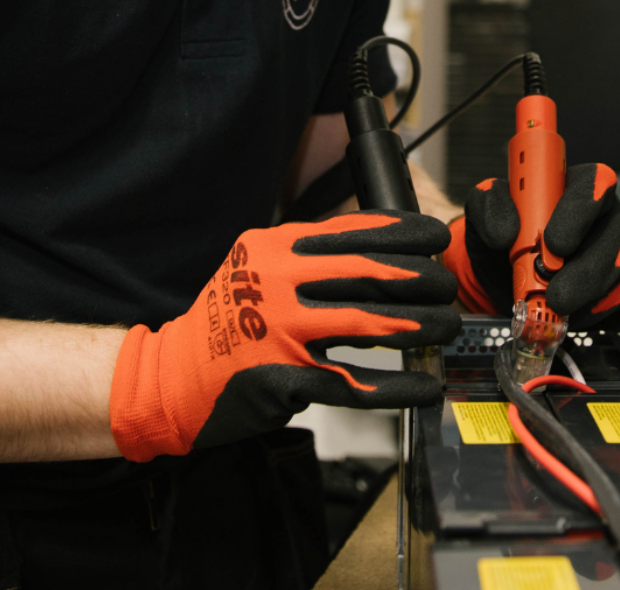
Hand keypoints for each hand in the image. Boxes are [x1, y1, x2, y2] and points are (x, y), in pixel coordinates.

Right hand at [110, 211, 458, 461]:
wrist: (171, 376)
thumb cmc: (226, 323)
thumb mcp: (258, 269)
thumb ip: (309, 258)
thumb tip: (382, 259)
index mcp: (275, 246)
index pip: (352, 231)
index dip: (403, 234)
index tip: (435, 237)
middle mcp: (278, 280)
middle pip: (368, 273)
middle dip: (420, 278)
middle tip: (447, 285)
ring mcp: (280, 329)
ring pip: (369, 323)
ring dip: (418, 326)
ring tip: (446, 327)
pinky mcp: (284, 378)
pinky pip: (353, 383)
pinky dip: (396, 387)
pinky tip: (424, 388)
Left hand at [442, 163, 619, 379]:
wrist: (499, 273)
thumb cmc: (500, 234)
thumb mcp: (484, 210)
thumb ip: (489, 205)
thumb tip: (505, 230)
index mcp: (577, 189)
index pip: (595, 185)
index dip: (579, 213)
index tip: (553, 243)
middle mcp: (607, 222)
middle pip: (617, 239)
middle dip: (585, 273)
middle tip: (554, 296)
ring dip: (593, 305)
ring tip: (561, 316)